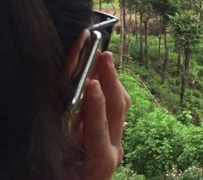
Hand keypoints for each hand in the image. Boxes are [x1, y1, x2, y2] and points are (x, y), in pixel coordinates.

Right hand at [78, 52, 130, 178]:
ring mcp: (117, 144)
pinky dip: (108, 91)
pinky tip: (100, 77)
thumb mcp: (61, 163)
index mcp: (100, 161)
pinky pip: (115, 111)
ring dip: (113, 80)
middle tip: (104, 55)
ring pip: (121, 107)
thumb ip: (66, 137)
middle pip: (118, 110)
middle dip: (111, 79)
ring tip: (104, 58)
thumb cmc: (67, 178)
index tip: (91, 83)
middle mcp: (114, 151)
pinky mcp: (113, 140)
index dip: (95, 105)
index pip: (99, 128)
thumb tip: (72, 106)